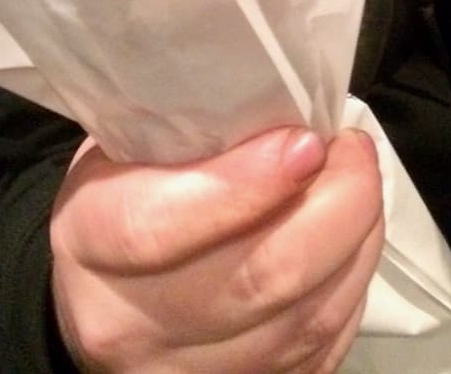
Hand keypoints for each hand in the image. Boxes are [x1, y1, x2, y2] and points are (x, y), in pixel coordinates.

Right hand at [50, 126, 383, 372]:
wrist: (101, 300)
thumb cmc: (123, 195)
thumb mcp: (123, 148)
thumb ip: (187, 131)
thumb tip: (285, 105)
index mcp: (91, 241)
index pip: (160, 226)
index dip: (245, 185)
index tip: (306, 142)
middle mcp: (132, 325)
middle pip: (258, 278)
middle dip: (335, 205)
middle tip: (351, 149)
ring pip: (306, 319)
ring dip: (357, 241)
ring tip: (358, 183)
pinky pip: (324, 344)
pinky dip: (353, 283)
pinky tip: (352, 237)